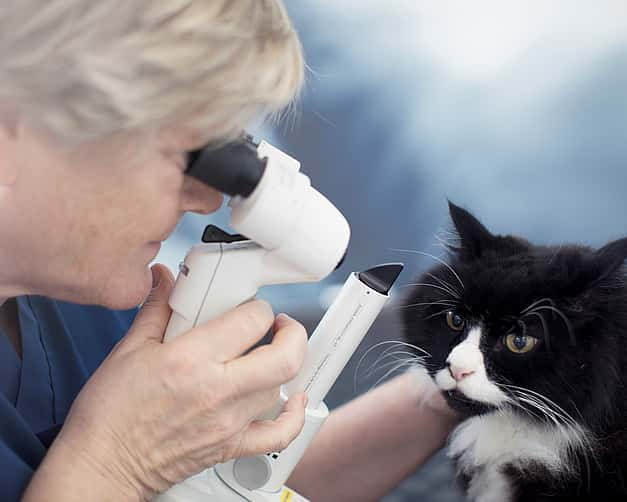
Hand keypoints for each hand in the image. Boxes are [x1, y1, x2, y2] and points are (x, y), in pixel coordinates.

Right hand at [25, 264, 307, 500]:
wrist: (103, 464)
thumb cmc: (110, 413)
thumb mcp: (129, 349)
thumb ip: (157, 308)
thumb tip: (165, 278)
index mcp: (191, 359)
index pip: (251, 320)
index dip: (257, 306)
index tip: (249, 307)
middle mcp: (217, 391)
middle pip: (285, 356)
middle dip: (292, 332)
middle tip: (279, 324)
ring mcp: (229, 421)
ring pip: (281, 387)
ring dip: (282, 365)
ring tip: (266, 355)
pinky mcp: (231, 446)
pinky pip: (280, 435)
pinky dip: (294, 416)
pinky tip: (292, 399)